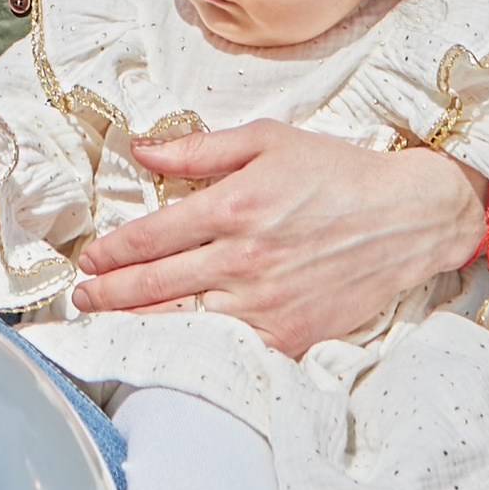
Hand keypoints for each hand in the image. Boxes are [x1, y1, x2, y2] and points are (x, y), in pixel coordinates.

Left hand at [68, 120, 484, 352]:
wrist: (407, 218)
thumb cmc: (336, 172)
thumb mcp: (268, 140)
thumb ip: (200, 148)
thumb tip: (141, 150)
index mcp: (234, 206)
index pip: (152, 235)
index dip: (113, 250)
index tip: (91, 258)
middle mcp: (244, 259)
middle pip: (155, 283)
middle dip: (110, 292)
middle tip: (82, 297)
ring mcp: (266, 303)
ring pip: (184, 320)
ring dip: (138, 324)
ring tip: (107, 324)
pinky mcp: (290, 335)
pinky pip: (228, 347)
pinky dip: (192, 349)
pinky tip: (168, 348)